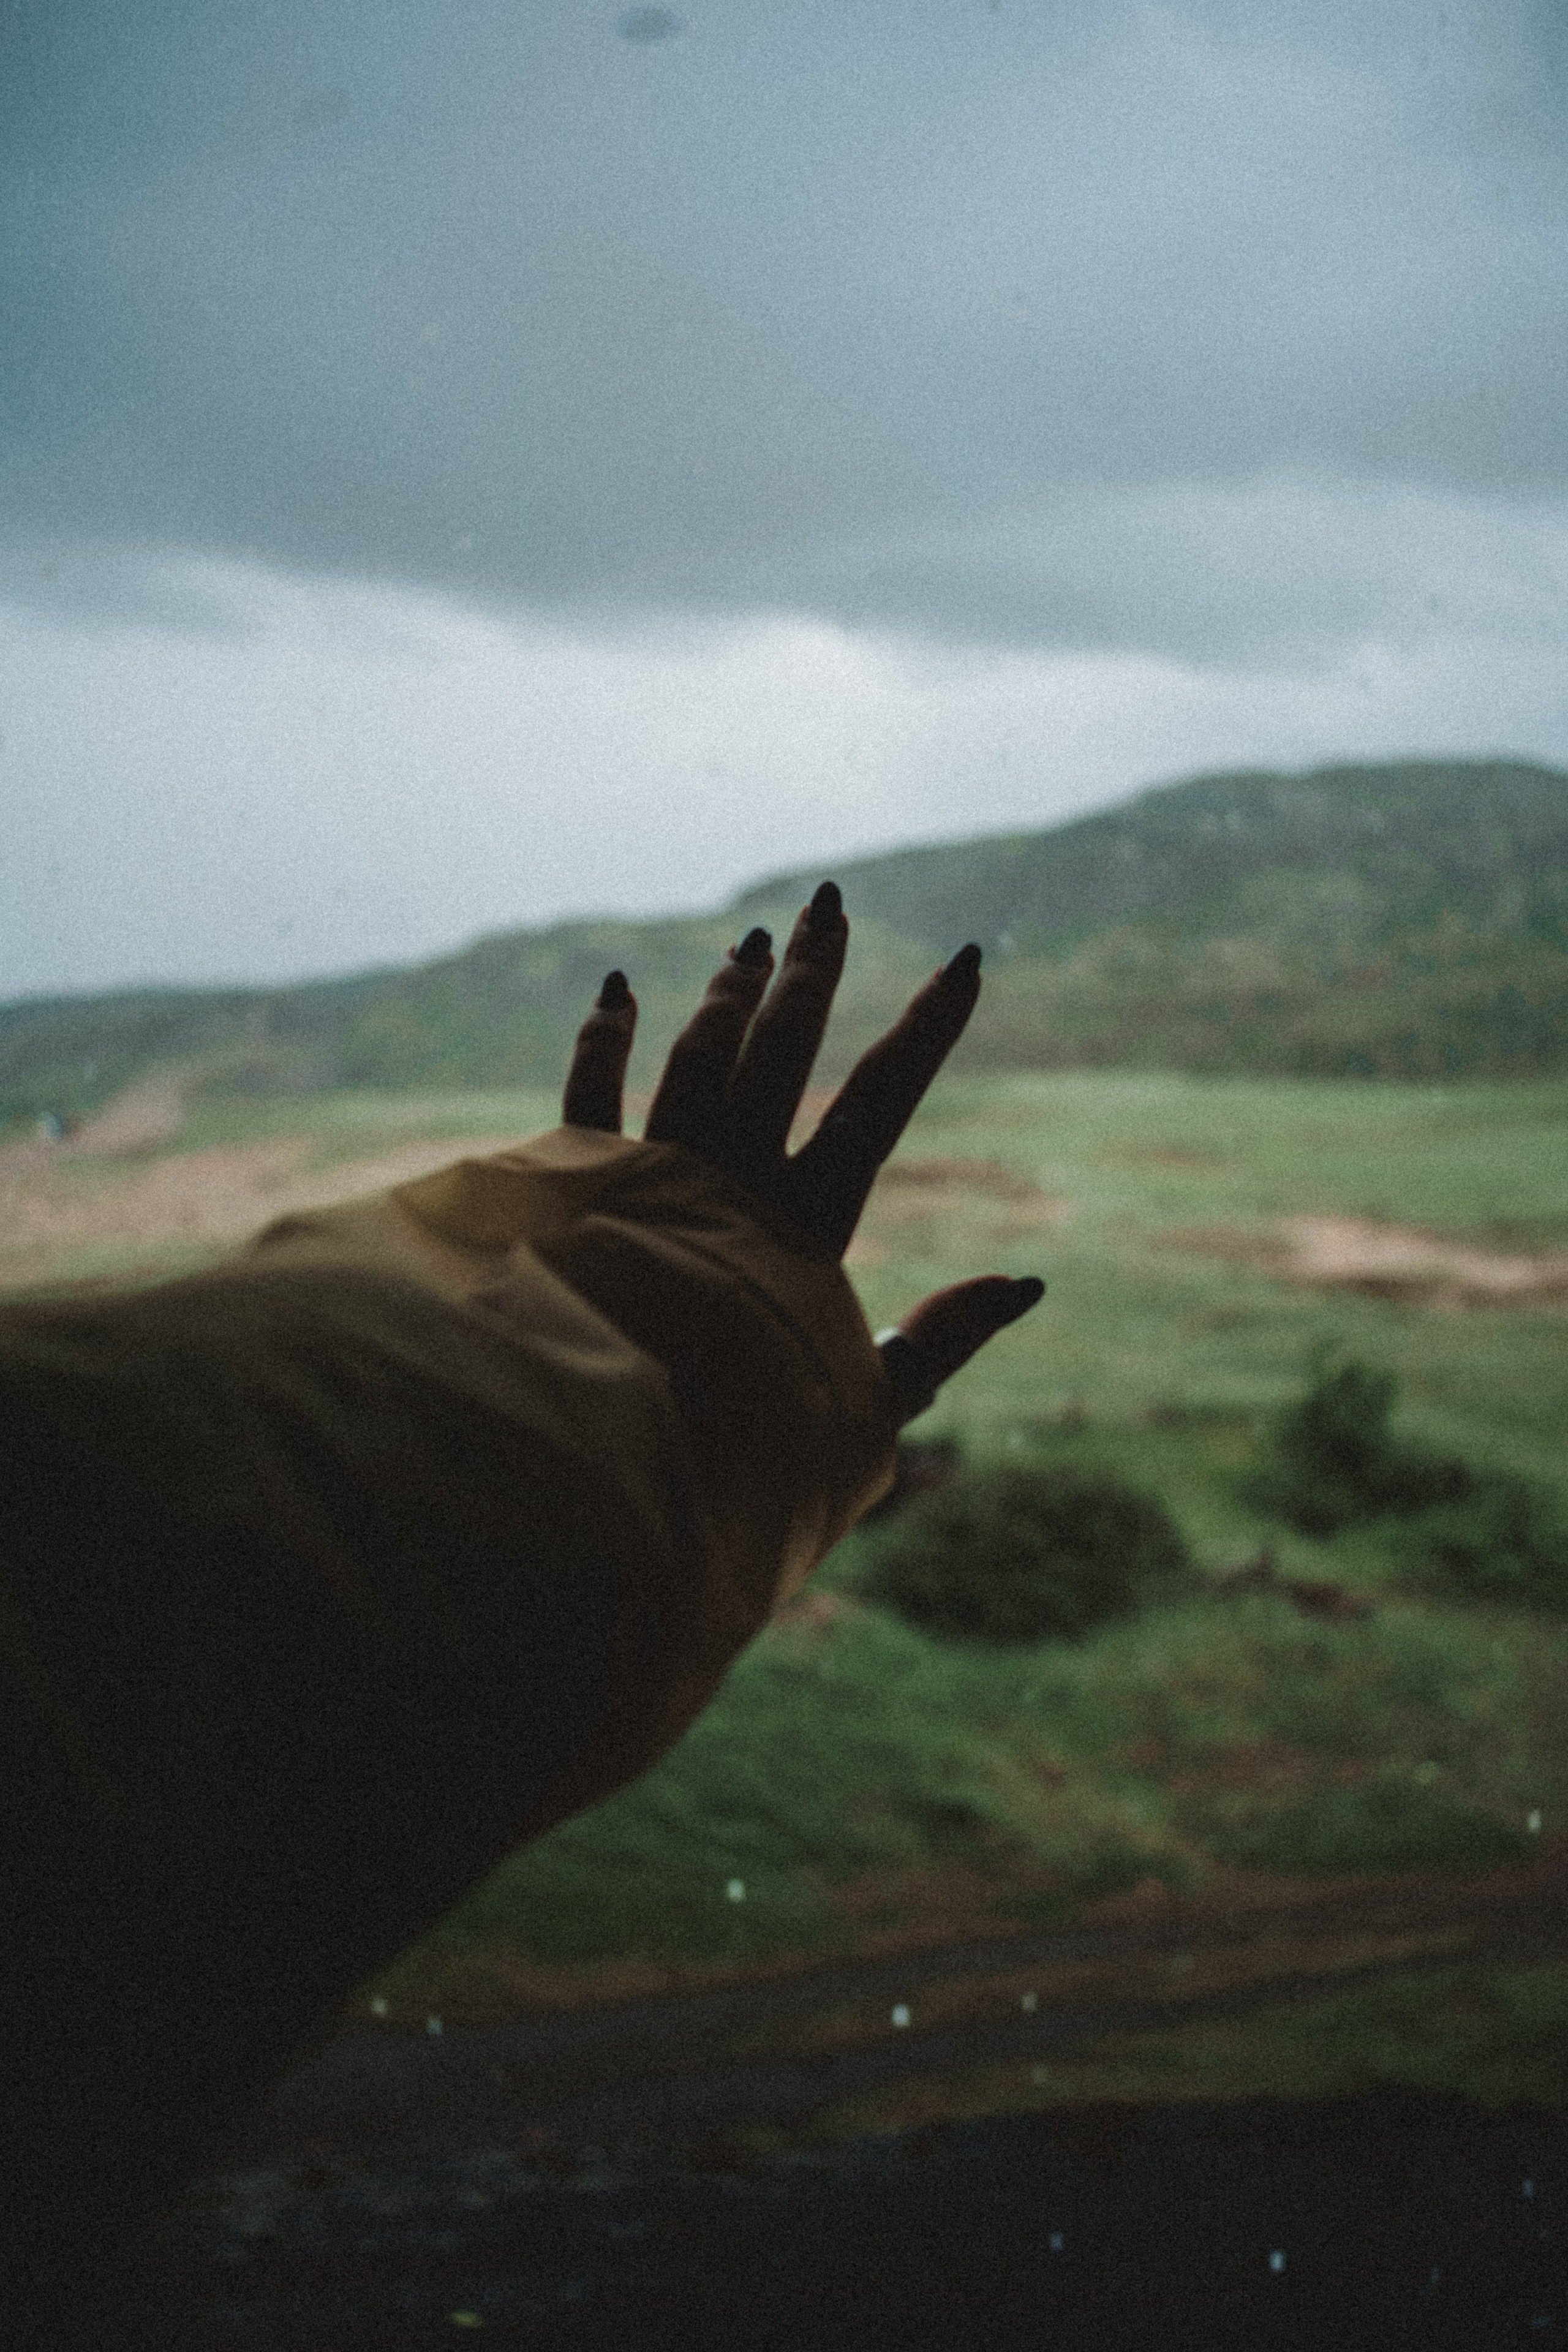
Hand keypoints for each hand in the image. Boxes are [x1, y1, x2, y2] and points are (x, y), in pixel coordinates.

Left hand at [561, 880, 1043, 1427]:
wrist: (598, 1459)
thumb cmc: (743, 1456)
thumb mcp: (867, 1414)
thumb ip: (941, 1345)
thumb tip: (1026, 1285)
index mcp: (805, 1227)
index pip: (881, 1102)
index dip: (929, 1028)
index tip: (967, 961)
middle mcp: (728, 1182)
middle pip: (780, 1053)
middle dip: (811, 976)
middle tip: (827, 907)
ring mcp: (649, 1177)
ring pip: (695, 1059)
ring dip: (725, 997)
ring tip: (749, 944)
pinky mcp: (575, 1189)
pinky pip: (588, 1097)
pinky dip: (603, 1042)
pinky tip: (616, 992)